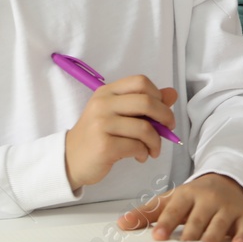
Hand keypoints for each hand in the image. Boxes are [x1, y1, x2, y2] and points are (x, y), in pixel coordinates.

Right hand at [63, 75, 177, 188]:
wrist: (70, 159)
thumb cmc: (98, 135)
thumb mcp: (118, 114)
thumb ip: (144, 103)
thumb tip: (172, 93)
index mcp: (107, 92)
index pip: (140, 82)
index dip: (158, 95)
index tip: (163, 110)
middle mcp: (103, 104)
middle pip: (147, 102)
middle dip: (165, 117)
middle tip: (168, 129)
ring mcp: (101, 124)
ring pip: (145, 128)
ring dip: (156, 141)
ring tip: (152, 149)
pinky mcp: (104, 145)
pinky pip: (136, 146)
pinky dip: (144, 152)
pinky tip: (140, 156)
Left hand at [116, 173, 242, 241]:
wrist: (228, 180)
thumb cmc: (195, 197)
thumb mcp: (171, 200)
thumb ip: (148, 213)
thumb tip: (120, 224)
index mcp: (187, 194)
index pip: (175, 209)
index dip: (167, 222)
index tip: (158, 236)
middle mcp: (208, 199)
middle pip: (198, 217)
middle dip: (191, 231)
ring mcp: (226, 207)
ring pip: (220, 223)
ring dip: (213, 236)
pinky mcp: (242, 216)